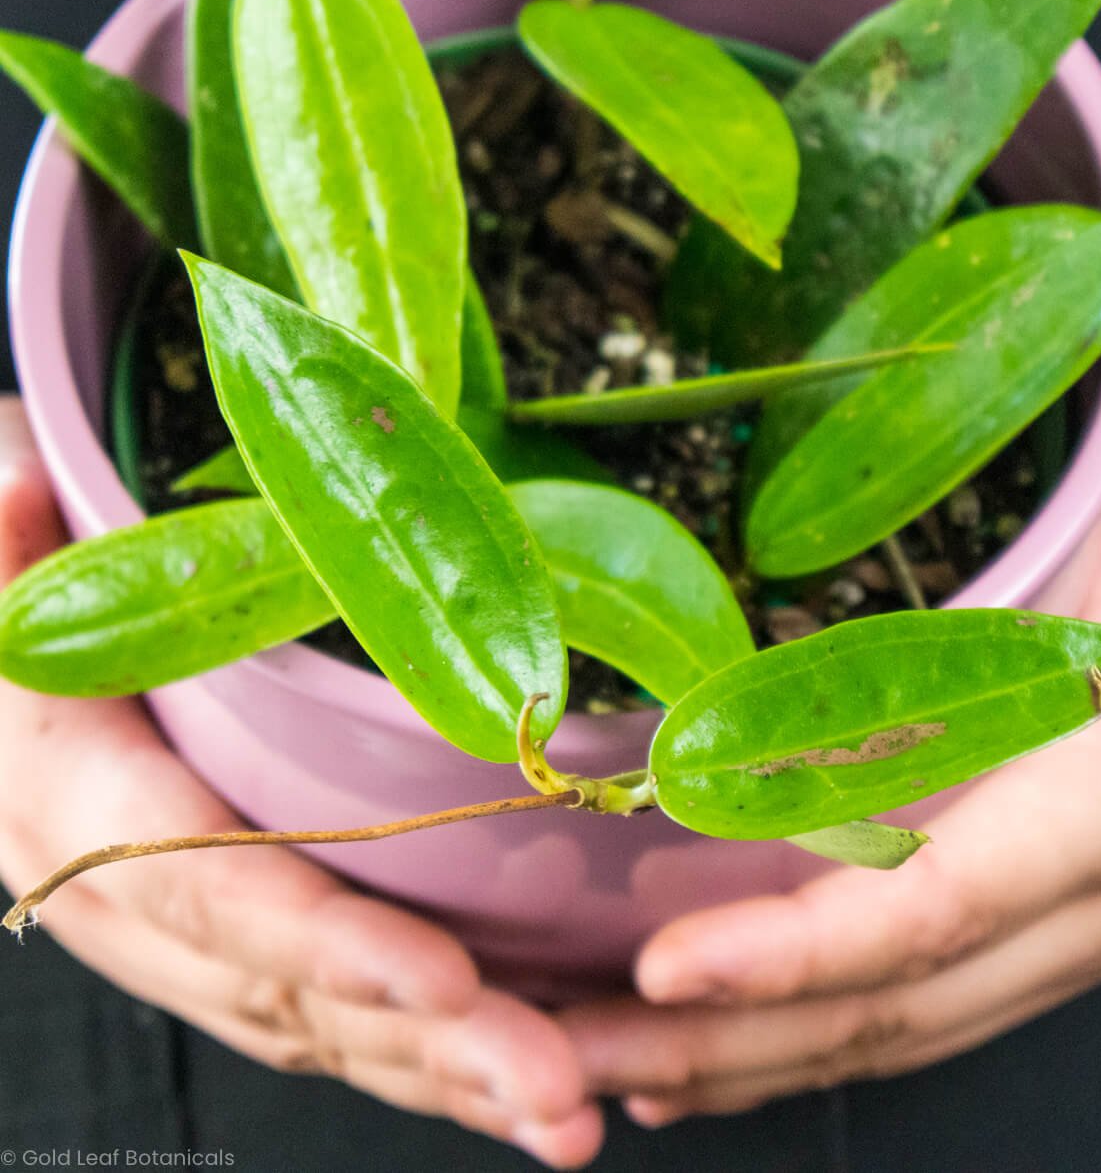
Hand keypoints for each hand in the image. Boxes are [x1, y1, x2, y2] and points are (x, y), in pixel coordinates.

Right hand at [0, 396, 602, 1168]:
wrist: (3, 721)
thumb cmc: (28, 641)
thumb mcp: (3, 590)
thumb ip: (11, 546)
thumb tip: (11, 463)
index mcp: (91, 813)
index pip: (219, 889)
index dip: (329, 941)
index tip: (446, 981)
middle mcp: (152, 910)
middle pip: (303, 994)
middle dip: (435, 1051)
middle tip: (560, 1090)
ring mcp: (210, 949)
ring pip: (338, 1035)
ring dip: (456, 1083)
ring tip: (575, 1116)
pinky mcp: (258, 956)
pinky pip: (351, 1029)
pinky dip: (439, 1070)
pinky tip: (532, 1098)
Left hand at [562, 275, 1100, 1124]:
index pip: (952, 895)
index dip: (810, 941)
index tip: (667, 965)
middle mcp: (1085, 887)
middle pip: (889, 998)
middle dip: (725, 1038)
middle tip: (554, 1050)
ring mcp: (1049, 920)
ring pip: (881, 1027)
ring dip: (730, 1060)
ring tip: (581, 1066)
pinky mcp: (1016, 919)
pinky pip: (893, 1002)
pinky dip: (781, 1035)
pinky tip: (679, 1050)